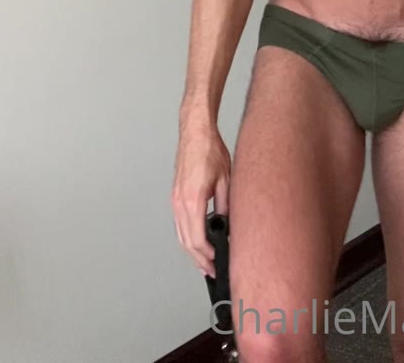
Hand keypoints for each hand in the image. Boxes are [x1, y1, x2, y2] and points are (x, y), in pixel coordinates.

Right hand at [171, 119, 230, 276]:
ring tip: (204, 261)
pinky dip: (187, 237)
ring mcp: (175, 200)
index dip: (207, 256)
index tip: (216, 264)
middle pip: (187, 242)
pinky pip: (179, 224)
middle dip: (199, 259)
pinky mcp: (175, 195)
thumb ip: (225, 206)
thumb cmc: (210, 151)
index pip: (198, 239)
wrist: (195, 132)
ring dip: (192, 251)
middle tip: (211, 270)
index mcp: (193, 201)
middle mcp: (180, 203)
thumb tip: (228, 225)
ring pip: (180, 235)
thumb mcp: (226, 180)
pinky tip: (196, 241)